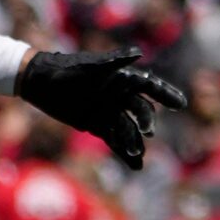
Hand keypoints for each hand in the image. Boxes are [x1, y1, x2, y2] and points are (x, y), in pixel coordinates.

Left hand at [17, 48, 189, 170]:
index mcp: (121, 78)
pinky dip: (124, 152)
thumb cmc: (65, 69)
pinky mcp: (97, 125)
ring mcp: (109, 111)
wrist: (39, 82)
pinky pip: (115, 140)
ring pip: (128, 128)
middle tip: (147, 133)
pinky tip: (136, 166)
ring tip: (138, 155)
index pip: (149, 86)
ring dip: (135, 141)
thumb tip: (138, 53)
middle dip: (146, 121)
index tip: (180, 104)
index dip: (166, 94)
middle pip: (140, 110)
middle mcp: (119, 95)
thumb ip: (114, 61)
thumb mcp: (88, 66)